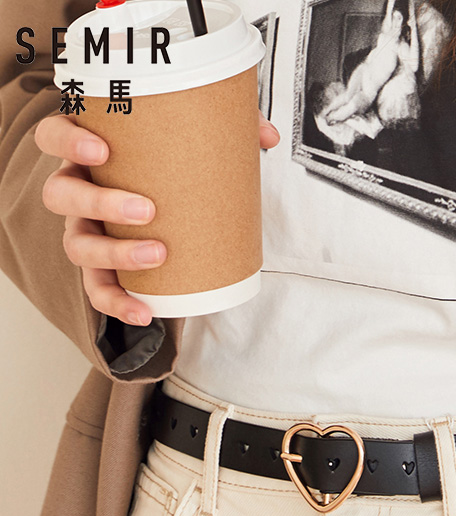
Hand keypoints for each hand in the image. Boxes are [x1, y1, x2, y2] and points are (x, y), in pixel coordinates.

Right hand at [35, 110, 279, 326]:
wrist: (169, 202)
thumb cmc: (170, 164)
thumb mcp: (193, 140)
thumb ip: (229, 129)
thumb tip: (269, 136)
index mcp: (89, 152)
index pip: (53, 137)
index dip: (67, 142)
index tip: (101, 151)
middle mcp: (78, 190)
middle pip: (61, 195)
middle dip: (100, 203)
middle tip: (147, 210)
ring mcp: (85, 230)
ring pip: (75, 244)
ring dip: (113, 254)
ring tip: (157, 255)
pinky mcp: (101, 267)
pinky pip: (98, 289)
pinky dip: (117, 303)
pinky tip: (144, 313)